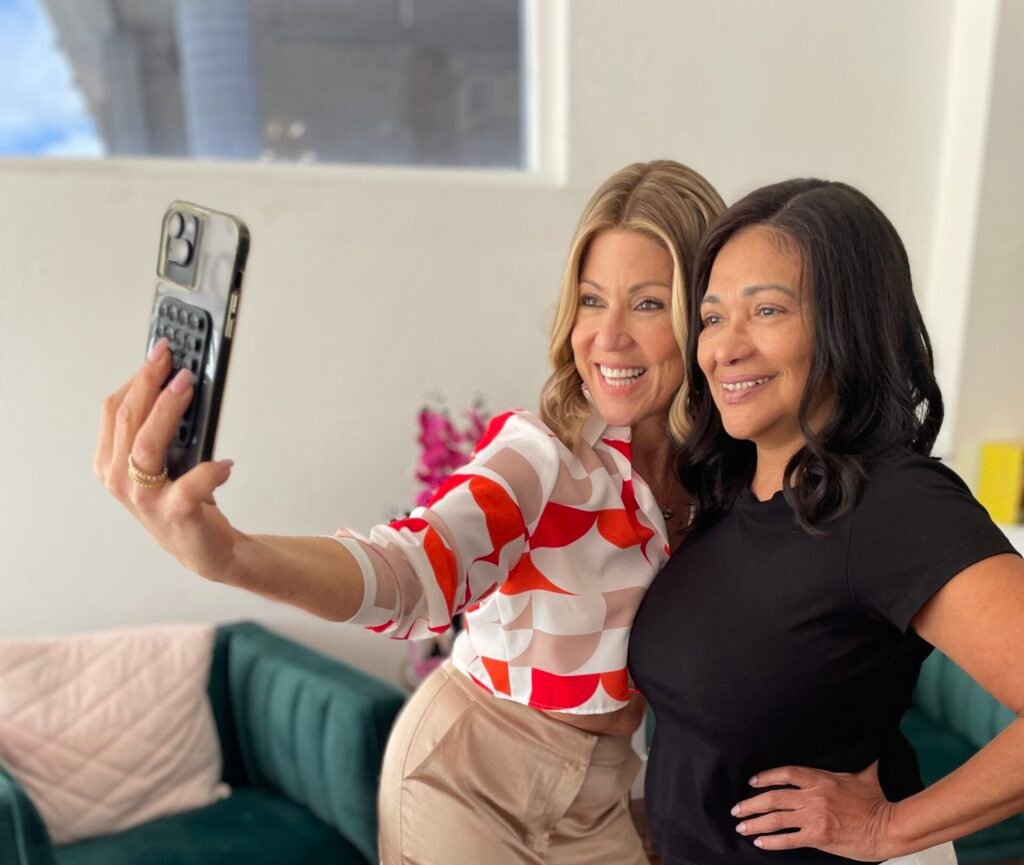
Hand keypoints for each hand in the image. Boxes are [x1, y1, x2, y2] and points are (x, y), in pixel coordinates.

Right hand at [94, 338, 236, 579]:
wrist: (205, 549)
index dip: (136, 377)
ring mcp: (143, 499)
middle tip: (174, 360)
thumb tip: (179, 380)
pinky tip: (227, 463)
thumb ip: (161, 427)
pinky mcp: (174, 514)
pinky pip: (190, 485)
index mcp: (110, 462)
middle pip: (127, 419)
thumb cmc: (183, 499)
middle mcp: (119, 480)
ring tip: (189, 386)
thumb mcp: (163, 461)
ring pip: (146, 444)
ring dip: (167, 409)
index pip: (114, 409)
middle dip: (150, 382)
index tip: (159, 352)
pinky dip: (211, 471)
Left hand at [731, 761, 899, 860]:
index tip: (751, 782)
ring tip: (741, 826)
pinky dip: (772, 842)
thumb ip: (856, 761)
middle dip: (751, 803)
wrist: (889, 827)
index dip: (765, 777)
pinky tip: (760, 843)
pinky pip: (788, 839)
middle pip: (774, 797)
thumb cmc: (877, 800)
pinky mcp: (818, 837)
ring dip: (755, 823)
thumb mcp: (863, 774)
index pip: (785, 773)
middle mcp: (813, 796)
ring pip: (776, 819)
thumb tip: (867, 746)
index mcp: (820, 778)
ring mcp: (814, 817)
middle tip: (736, 809)